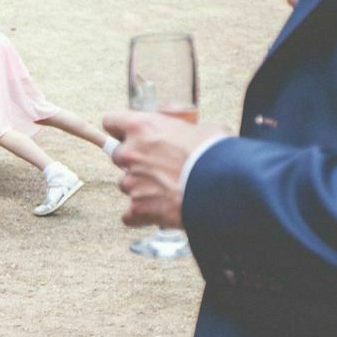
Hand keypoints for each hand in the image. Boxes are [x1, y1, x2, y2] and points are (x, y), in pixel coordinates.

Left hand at [102, 110, 226, 228]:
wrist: (225, 187)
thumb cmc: (218, 155)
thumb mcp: (204, 129)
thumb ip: (183, 130)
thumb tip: (189, 135)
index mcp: (143, 128)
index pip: (111, 121)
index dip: (119, 129)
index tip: (127, 135)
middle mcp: (130, 153)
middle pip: (117, 155)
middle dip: (134, 161)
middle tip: (158, 166)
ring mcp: (132, 182)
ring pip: (126, 185)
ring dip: (141, 188)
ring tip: (169, 190)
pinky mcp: (138, 207)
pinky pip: (130, 214)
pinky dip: (141, 215)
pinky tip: (159, 212)